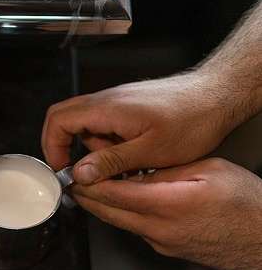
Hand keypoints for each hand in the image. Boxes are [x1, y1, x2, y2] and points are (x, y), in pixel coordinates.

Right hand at [41, 72, 245, 183]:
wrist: (217, 96)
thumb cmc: (192, 120)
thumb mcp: (150, 152)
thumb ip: (110, 162)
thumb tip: (80, 173)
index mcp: (106, 109)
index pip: (58, 121)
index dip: (53, 147)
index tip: (62, 169)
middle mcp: (106, 101)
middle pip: (65, 118)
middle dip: (64, 147)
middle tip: (77, 172)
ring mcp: (116, 102)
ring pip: (86, 124)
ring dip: (93, 148)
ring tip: (120, 167)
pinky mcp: (127, 106)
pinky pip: (105, 124)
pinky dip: (109, 143)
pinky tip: (132, 157)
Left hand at [71, 158, 261, 269]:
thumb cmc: (247, 204)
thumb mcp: (208, 169)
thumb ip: (165, 168)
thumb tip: (133, 164)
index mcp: (166, 204)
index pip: (111, 192)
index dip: (88, 180)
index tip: (74, 168)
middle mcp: (158, 228)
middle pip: (106, 211)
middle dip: (85, 193)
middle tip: (72, 176)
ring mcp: (160, 241)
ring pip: (117, 221)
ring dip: (100, 203)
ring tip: (90, 182)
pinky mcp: (165, 247)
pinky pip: (133, 228)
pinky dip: (121, 212)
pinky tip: (121, 197)